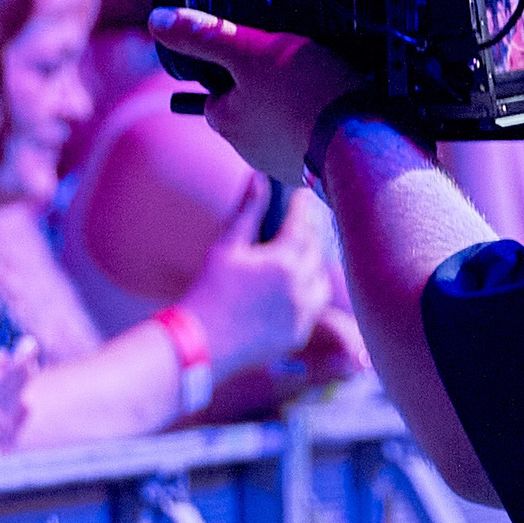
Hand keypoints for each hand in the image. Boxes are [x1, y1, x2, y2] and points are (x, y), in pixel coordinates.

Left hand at [147, 9, 363, 183]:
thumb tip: (157, 20)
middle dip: (266, 91)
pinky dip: (320, 126)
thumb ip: (205, 34)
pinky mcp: (318, 169)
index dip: (233, 72)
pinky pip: (311, 140)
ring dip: (295, 110)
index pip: (216, 94)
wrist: (362, 140)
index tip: (255, 57)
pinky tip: (338, 109)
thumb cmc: (305, 92)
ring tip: (321, 84)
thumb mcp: (250, 49)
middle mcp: (249, 150)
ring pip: (281, 127)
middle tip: (294, 66)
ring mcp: (285, 163)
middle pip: (249, 110)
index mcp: (227, 121)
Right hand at [176, 174, 334, 379]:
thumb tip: (259, 179)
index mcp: (283, 262)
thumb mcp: (226, 247)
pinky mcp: (298, 334)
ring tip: (300, 258)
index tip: (302, 194)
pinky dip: (309, 294)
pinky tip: (296, 290)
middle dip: (308, 236)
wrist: (202, 342)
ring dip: (313, 266)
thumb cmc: (209, 291)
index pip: (301, 225)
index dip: (302, 208)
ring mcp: (302, 313)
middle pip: (315, 252)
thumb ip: (248, 212)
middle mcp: (300, 287)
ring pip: (321, 281)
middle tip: (299, 226)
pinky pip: (314, 308)